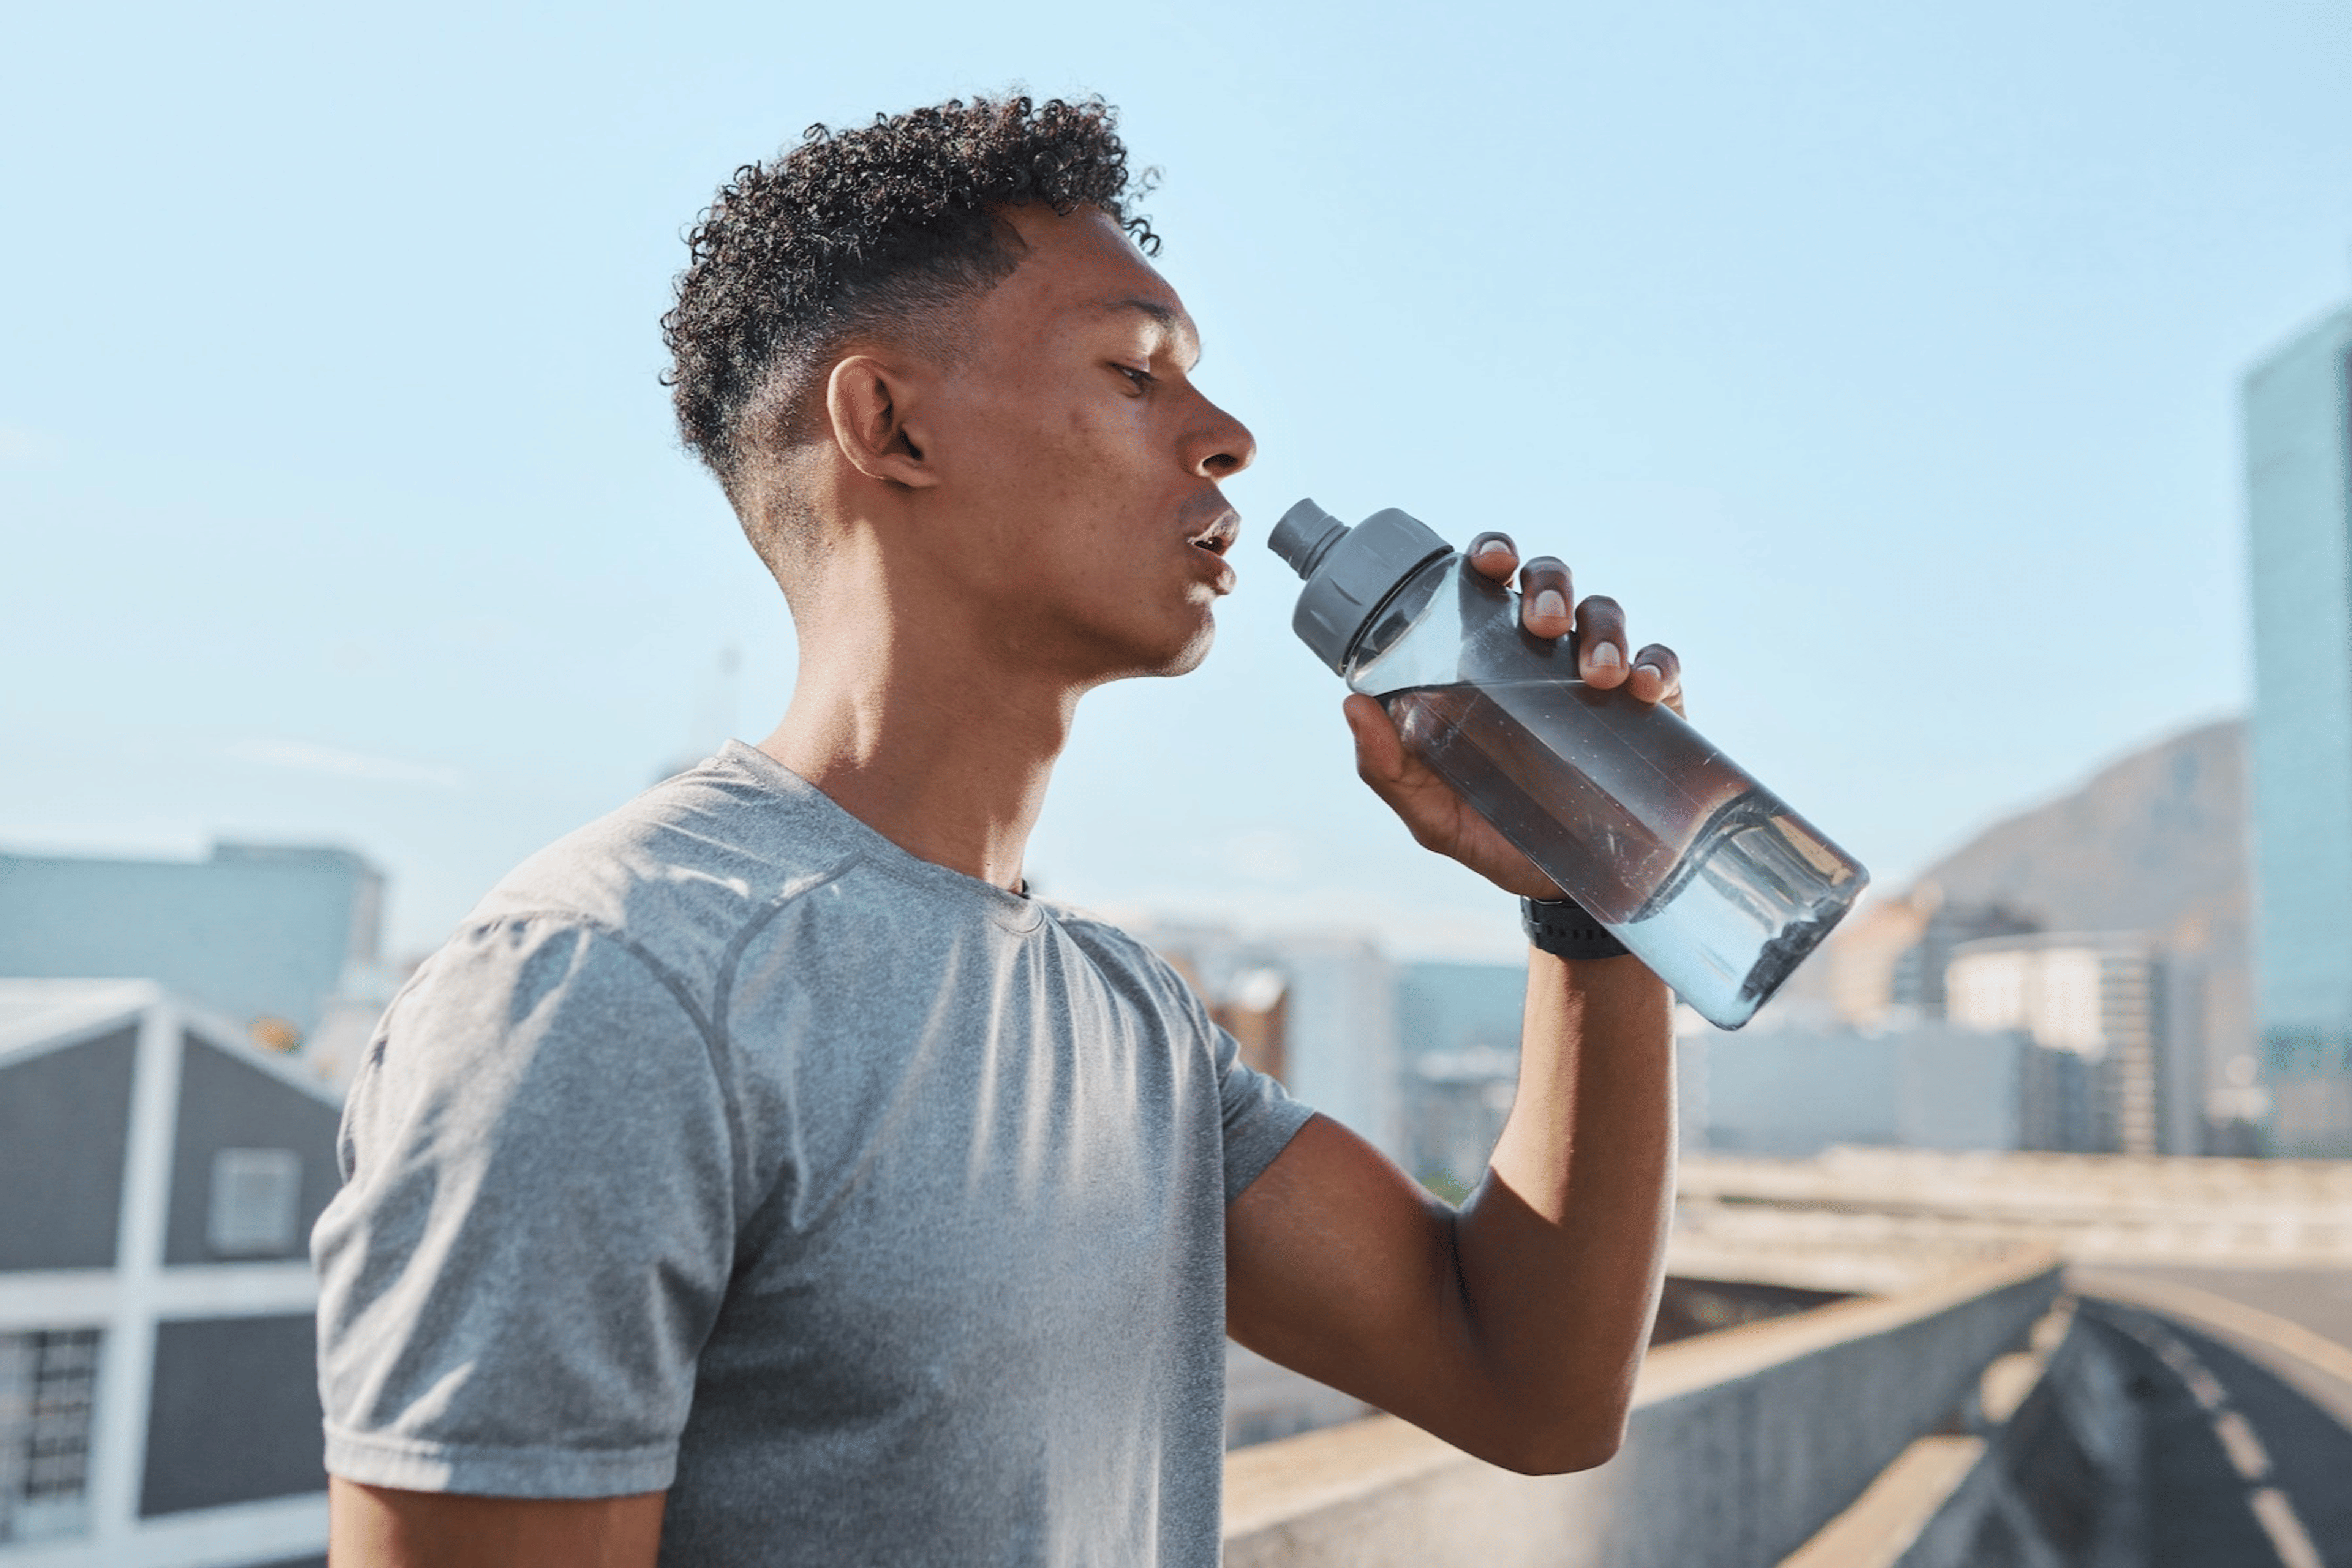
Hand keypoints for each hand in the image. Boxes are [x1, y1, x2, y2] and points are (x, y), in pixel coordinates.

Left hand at [1343, 533, 1684, 898]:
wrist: (1563, 890)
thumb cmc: (1491, 835)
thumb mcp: (1431, 811)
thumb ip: (1388, 768)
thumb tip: (1351, 705)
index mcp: (1485, 662)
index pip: (1487, 587)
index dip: (1491, 555)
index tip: (1489, 562)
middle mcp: (1541, 656)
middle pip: (1550, 583)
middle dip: (1549, 586)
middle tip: (1541, 625)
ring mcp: (1597, 676)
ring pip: (1606, 614)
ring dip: (1603, 629)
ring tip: (1596, 674)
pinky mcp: (1650, 708)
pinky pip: (1661, 664)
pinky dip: (1656, 665)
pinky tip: (1643, 689)